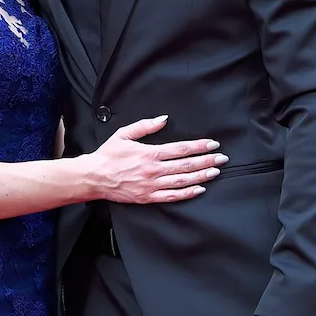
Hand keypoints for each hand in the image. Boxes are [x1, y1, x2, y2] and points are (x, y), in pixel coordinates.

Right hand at [79, 116, 226, 204]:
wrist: (94, 177)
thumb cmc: (108, 155)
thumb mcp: (124, 134)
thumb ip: (145, 126)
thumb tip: (164, 119)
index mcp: (150, 153)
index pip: (181, 149)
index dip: (199, 146)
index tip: (212, 144)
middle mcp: (154, 170)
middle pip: (186, 165)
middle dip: (207, 160)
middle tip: (222, 158)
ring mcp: (152, 185)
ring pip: (183, 181)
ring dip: (201, 176)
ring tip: (216, 171)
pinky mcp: (148, 197)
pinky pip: (172, 196)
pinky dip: (187, 193)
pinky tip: (200, 189)